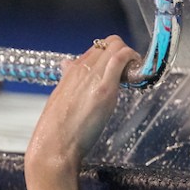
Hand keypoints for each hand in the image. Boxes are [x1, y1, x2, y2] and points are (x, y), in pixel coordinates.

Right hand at [26, 35, 140, 170]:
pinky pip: (122, 58)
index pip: (96, 49)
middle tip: (129, 74)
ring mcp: (93, 76)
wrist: (53, 146)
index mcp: (70, 71)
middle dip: (123, 53)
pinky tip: (136, 77)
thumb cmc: (55, 131)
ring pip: (117, 45)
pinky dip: (134, 61)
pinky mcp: (104, 87)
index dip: (111, 56)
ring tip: (133, 77)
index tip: (118, 72)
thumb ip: (68, 82)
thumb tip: (67, 66)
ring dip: (130, 57)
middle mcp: (81, 68)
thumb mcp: (59, 99)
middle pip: (109, 42)